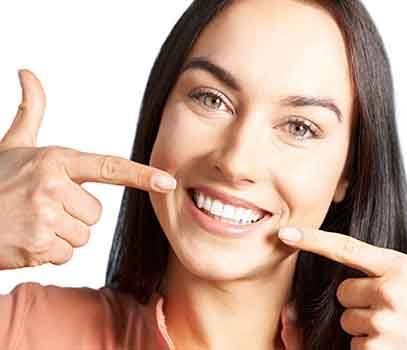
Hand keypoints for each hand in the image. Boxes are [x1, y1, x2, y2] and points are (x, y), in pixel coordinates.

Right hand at [0, 69, 176, 269]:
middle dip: (75, 215)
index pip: (108, 167)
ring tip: (33, 222)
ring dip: (62, 235)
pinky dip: (49, 252)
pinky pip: (66, 255)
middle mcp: (52, 186)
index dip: (141, 175)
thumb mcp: (13, 145)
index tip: (167, 182)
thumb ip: (31, 111)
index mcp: (55, 160)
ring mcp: (45, 218)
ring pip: (83, 236)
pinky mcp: (37, 247)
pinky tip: (28, 239)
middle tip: (43, 207)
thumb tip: (27, 72)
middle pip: (96, 213)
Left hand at [277, 199, 406, 348]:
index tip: (286, 233)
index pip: (347, 248)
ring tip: (395, 330)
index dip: (313, 239)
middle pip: (344, 292)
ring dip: (365, 327)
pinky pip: (354, 346)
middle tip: (391, 310)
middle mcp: (389, 293)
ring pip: (348, 320)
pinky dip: (369, 349)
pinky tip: (393, 347)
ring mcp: (382, 323)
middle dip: (360, 302)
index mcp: (400, 269)